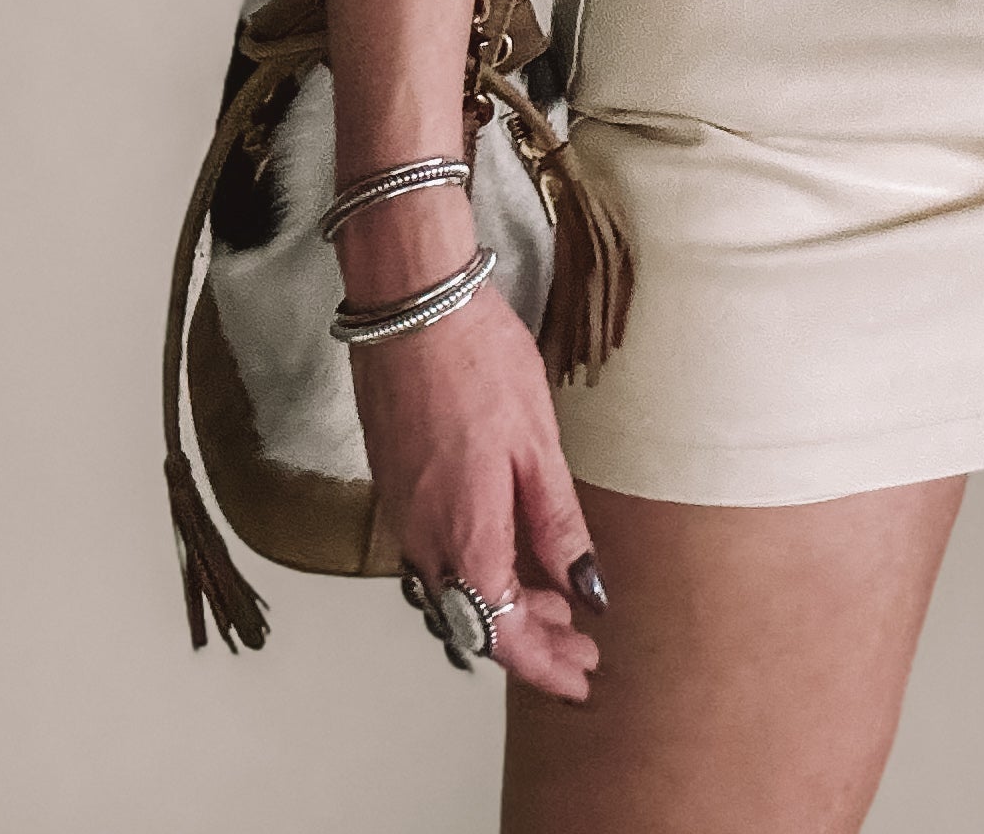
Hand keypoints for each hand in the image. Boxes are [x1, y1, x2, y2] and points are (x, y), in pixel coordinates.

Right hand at [347, 274, 602, 700]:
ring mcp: (404, 513)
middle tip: (581, 644)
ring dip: (506, 604)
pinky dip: (480, 567)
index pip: (503, 634)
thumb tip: (586, 589)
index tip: (581, 677)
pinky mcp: (397, 485)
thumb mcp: (537, 445)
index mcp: (466, 535)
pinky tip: (512, 547)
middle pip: (476, 620)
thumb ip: (558, 524)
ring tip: (558, 599)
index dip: (544, 665)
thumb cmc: (478, 362)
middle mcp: (425, 538)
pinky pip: (440, 552)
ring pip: (456, 588)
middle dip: (532, 641)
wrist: (411, 306)